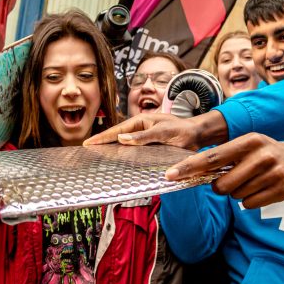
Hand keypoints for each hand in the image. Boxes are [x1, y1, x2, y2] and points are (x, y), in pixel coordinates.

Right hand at [85, 111, 224, 149]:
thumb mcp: (162, 132)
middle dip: (102, 143)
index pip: (117, 130)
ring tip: (97, 157)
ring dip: (112, 150)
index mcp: (140, 121)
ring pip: (124, 145)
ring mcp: (144, 138)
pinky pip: (133, 151)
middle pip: (117, 137)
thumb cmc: (181, 130)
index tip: (88, 143)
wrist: (197, 134)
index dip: (102, 137)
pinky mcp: (149, 146)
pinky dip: (124, 155)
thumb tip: (121, 138)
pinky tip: (117, 162)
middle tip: (87, 151)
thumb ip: (143, 136)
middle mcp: (140, 129)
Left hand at [165, 131, 283, 207]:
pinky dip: (250, 200)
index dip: (190, 167)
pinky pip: (250, 205)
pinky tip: (260, 189)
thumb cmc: (263, 152)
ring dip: (238, 193)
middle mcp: (261, 156)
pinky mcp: (281, 190)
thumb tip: (194, 171)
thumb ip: (224, 156)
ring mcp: (273, 174)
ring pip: (237, 196)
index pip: (212, 157)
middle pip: (223, 184)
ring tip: (251, 181)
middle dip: (221, 187)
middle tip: (229, 181)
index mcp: (249, 141)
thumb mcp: (246, 145)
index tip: (170, 174)